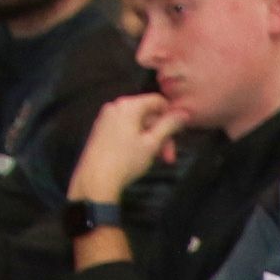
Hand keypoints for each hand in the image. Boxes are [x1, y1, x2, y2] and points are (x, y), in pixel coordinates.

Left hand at [71, 92, 179, 206]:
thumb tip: (184, 113)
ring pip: (136, 124)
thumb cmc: (126, 160)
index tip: (179, 134)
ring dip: (150, 139)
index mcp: (129, 105)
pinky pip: (124, 129)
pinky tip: (139, 156)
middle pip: (147, 115)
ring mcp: (105, 118)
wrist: (96, 179)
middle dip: (161, 134)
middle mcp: (115, 106)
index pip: (158, 101)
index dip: (171, 116)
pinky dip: (136, 139)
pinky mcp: (100, 130)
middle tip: (168, 157)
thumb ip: (169, 125)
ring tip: (155, 159)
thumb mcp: (153, 143)